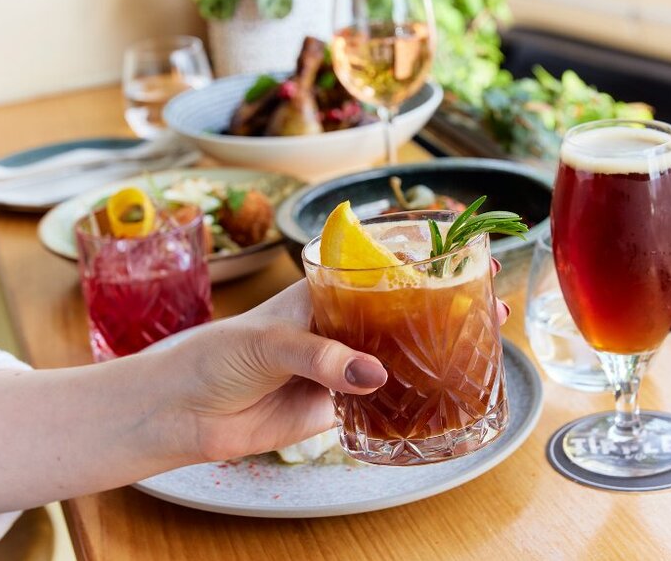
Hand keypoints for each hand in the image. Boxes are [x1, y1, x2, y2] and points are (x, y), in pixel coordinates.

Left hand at [166, 279, 509, 462]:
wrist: (182, 412)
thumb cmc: (214, 356)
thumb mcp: (268, 343)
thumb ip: (321, 357)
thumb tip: (374, 376)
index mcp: (320, 292)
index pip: (379, 270)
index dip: (421, 265)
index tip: (463, 259)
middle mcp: (334, 326)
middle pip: (397, 315)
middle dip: (440, 310)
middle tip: (489, 308)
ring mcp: (336, 367)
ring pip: (393, 357)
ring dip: (429, 355)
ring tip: (478, 348)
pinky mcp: (331, 407)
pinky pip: (377, 403)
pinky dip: (405, 400)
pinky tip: (438, 397)